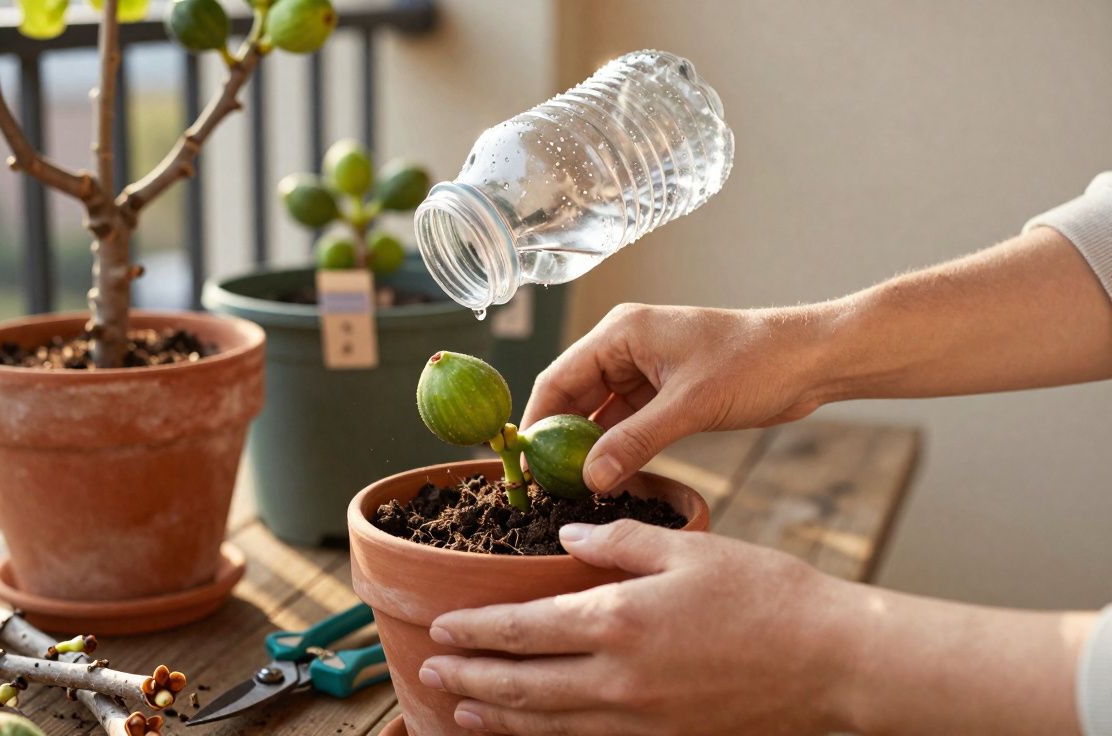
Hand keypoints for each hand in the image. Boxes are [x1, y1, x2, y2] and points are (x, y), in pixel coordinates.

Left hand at [419, 520, 859, 734]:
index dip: (477, 631)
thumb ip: (617, 542)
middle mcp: (618, 679)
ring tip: (462, 711)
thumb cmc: (767, 596)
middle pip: (523, 685)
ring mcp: (640, 719)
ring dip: (498, 717)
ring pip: (549, 723)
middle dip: (471, 680)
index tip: (443, 628)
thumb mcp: (688, 548)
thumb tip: (565, 540)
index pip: (524, 630)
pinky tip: (532, 731)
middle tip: (430, 674)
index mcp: (619, 621)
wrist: (833, 662)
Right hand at [521, 303, 827, 492]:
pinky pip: (625, 422)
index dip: (535, 423)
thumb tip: (588, 478)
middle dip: (557, 440)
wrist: (810, 359)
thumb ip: (635, 442)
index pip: (557, 379)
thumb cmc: (754, 363)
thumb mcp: (689, 406)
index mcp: (620, 333)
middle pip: (572, 397)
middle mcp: (624, 347)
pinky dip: (614, 448)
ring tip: (568, 489)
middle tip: (542, 486)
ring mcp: (644, 370)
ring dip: (586, 447)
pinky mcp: (664, 392)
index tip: (521, 464)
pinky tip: (605, 478)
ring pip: (598, 414)